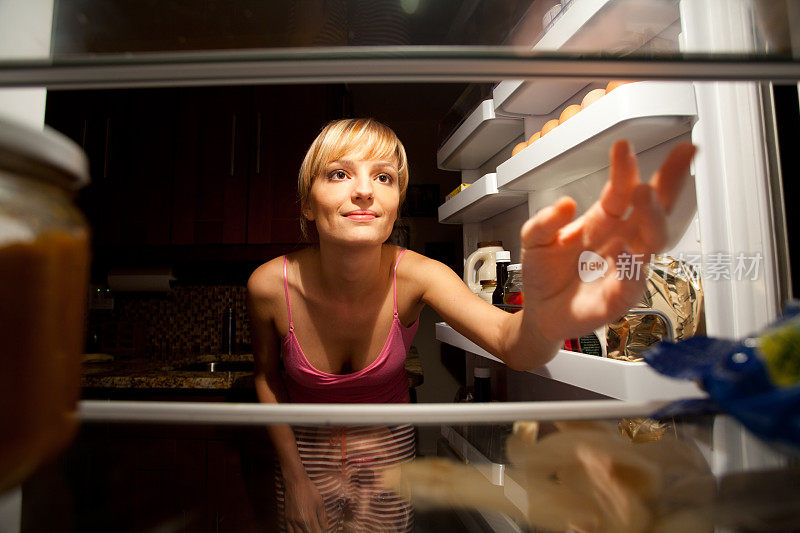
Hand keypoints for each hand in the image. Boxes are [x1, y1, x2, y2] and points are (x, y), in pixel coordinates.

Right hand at [284, 473, 327, 532]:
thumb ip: (323, 518)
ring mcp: (292, 521)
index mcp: (309, 518)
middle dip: (313, 532)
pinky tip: (300, 531)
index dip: (321, 532)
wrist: (295, 482)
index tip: (323, 531)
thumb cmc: (309, 491)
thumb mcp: (320, 503)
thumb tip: (326, 528)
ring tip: (309, 529)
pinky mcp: (286, 518)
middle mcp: (300, 522)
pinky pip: (289, 531)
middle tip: (317, 529)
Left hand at [520, 139, 696, 341]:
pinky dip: (630, 265)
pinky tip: (625, 249)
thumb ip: (544, 222)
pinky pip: (633, 280)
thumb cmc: (545, 273)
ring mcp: (627, 267)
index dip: (626, 168)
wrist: (540, 313)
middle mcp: (623, 240)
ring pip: (653, 240)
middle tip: (679, 156)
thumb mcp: (534, 241)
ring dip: (653, 216)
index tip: (624, 145)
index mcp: (605, 221)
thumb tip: (564, 204)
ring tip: (644, 193)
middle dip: (670, 181)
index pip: (622, 190)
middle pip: (654, 208)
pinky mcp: (621, 297)